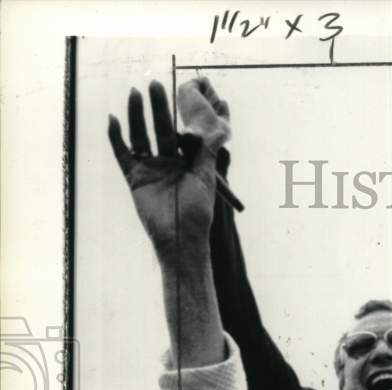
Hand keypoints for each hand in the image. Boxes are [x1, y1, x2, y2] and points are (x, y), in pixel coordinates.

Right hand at [108, 81, 228, 261]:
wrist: (181, 238)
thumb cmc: (198, 212)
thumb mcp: (205, 177)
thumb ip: (206, 151)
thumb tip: (215, 126)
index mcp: (186, 162)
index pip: (179, 132)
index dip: (178, 114)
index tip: (177, 91)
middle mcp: (167, 163)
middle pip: (160, 130)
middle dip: (157, 108)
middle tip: (154, 84)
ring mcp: (150, 170)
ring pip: (141, 137)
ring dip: (136, 116)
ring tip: (135, 93)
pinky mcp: (135, 179)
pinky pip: (123, 155)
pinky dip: (116, 138)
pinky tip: (113, 119)